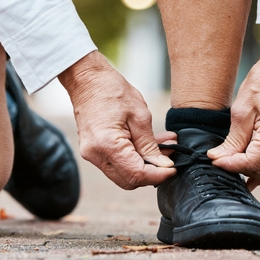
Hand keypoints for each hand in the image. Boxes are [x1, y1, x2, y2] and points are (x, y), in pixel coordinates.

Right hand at [60, 51, 174, 188]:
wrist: (87, 78)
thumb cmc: (111, 90)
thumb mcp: (139, 115)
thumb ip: (150, 144)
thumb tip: (162, 165)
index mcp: (107, 145)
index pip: (137, 175)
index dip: (158, 175)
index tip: (173, 167)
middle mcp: (95, 155)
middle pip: (128, 181)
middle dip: (152, 173)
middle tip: (169, 157)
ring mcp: (92, 154)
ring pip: (123, 174)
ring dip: (144, 165)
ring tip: (163, 146)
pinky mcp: (93, 150)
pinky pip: (116, 163)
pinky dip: (133, 158)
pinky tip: (147, 144)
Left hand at [207, 25, 259, 190]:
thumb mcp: (241, 110)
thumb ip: (233, 139)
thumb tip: (218, 158)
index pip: (252, 162)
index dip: (230, 165)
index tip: (214, 160)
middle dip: (241, 169)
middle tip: (221, 159)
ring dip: (254, 170)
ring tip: (234, 161)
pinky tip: (251, 165)